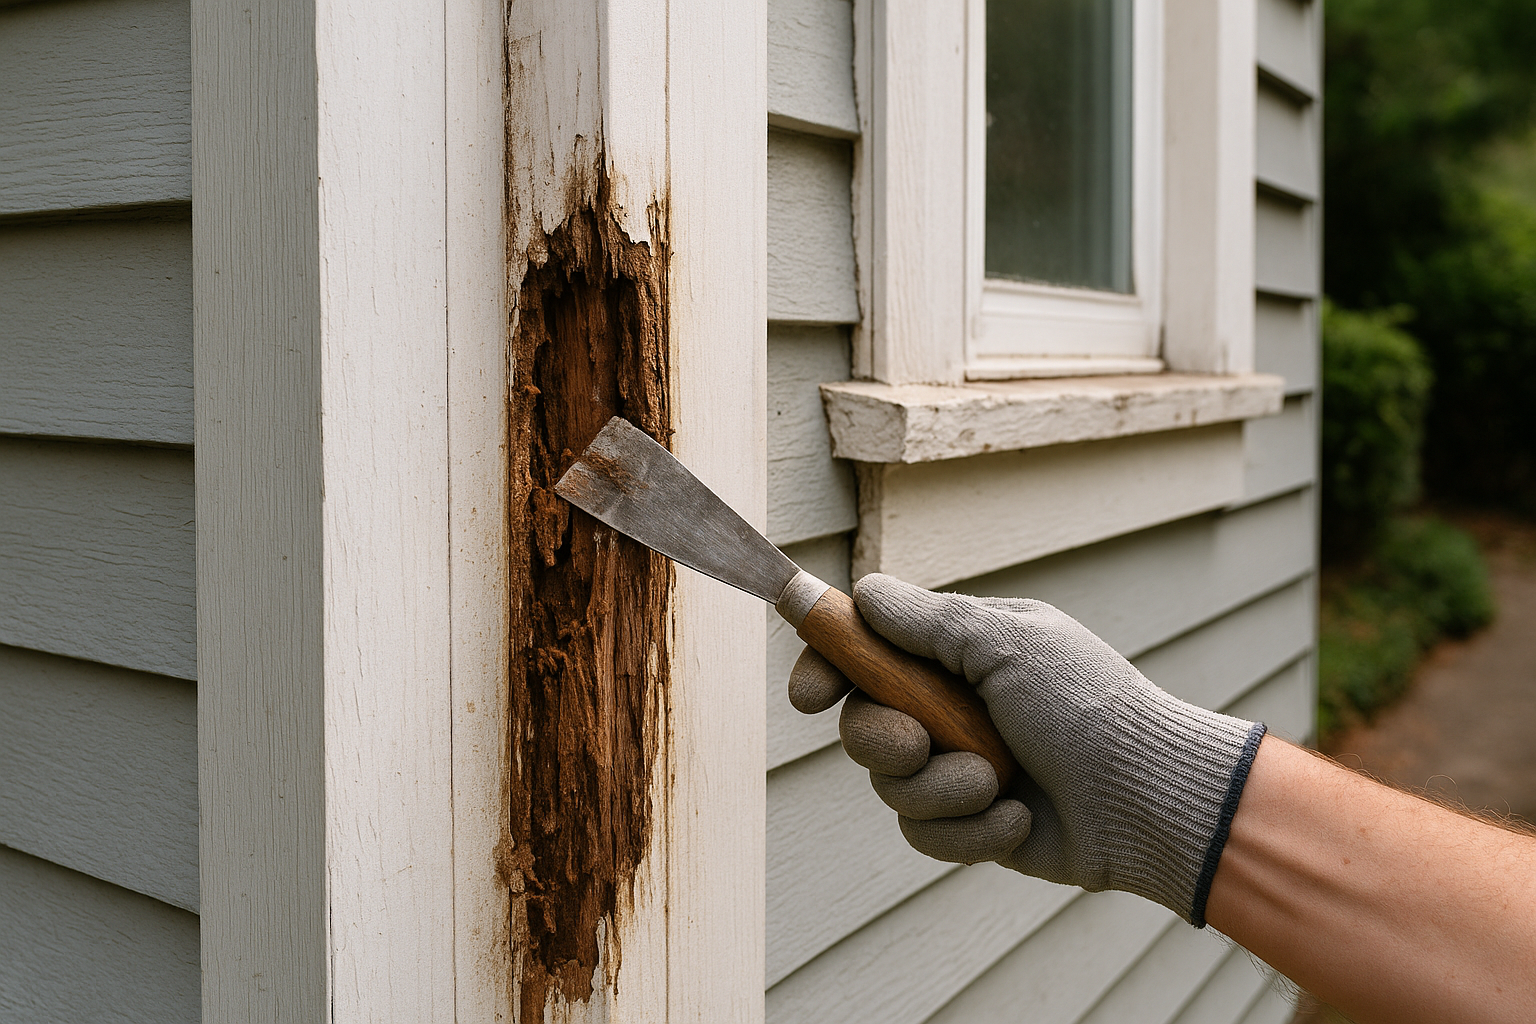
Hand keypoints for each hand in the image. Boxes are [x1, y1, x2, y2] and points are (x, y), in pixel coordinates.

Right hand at [788, 574, 1265, 925]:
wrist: (1146, 799)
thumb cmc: (1086, 706)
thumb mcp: (1005, 643)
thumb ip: (925, 622)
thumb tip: (860, 593)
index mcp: (957, 651)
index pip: (866, 649)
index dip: (827, 666)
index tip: (808, 694)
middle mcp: (949, 705)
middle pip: (860, 722)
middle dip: (884, 738)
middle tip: (922, 742)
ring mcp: (957, 765)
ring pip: (890, 785)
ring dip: (942, 787)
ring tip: (997, 783)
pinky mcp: (968, 824)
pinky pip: (924, 833)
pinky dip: (969, 830)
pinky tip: (1015, 818)